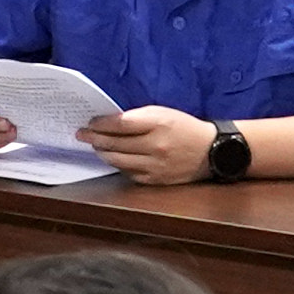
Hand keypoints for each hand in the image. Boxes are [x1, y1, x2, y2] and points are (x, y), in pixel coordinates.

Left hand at [83, 106, 214, 186]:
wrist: (211, 151)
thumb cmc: (185, 128)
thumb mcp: (164, 113)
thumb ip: (139, 117)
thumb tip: (110, 122)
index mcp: (159, 124)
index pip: (121, 124)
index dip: (101, 124)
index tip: (90, 122)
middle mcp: (156, 146)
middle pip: (115, 143)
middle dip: (95, 138)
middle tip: (82, 134)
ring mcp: (155, 165)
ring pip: (118, 160)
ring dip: (102, 152)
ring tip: (95, 146)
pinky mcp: (155, 179)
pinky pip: (128, 173)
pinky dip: (117, 164)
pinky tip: (113, 158)